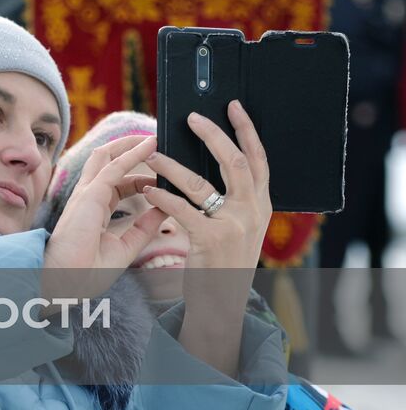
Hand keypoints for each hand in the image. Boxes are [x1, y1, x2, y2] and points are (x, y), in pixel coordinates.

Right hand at [44, 135, 169, 301]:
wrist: (67, 282)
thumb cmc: (88, 270)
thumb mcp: (126, 246)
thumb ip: (144, 227)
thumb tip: (165, 209)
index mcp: (93, 208)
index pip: (115, 182)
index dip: (137, 176)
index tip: (158, 175)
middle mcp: (87, 196)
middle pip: (106, 161)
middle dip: (128, 149)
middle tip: (155, 143)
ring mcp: (86, 193)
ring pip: (107, 157)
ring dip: (130, 144)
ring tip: (153, 137)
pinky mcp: (90, 195)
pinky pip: (114, 168)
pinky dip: (132, 154)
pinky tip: (150, 145)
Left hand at [141, 101, 271, 313]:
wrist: (223, 302)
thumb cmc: (224, 260)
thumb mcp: (241, 227)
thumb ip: (235, 199)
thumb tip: (217, 161)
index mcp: (261, 205)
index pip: (259, 160)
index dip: (246, 130)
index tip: (233, 106)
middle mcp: (253, 212)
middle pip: (235, 162)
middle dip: (213, 135)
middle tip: (191, 117)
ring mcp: (234, 226)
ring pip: (201, 184)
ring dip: (172, 166)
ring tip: (152, 155)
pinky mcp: (210, 239)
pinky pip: (181, 209)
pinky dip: (162, 196)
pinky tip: (149, 189)